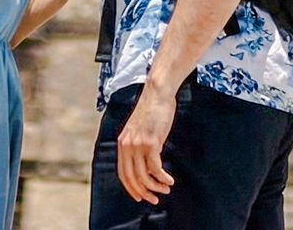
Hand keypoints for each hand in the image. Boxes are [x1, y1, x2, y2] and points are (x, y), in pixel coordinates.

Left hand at [116, 85, 177, 203]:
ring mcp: (138, 144)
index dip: (132, 188)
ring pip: (144, 176)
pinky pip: (156, 168)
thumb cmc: (152, 111)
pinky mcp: (151, 142)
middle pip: (133, 178)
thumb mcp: (139, 129)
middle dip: (144, 192)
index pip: (123, 174)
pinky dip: (163, 177)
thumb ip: (138, 144)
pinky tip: (170, 180)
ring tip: (166, 189)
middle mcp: (127, 146)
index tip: (141, 197)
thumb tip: (145, 162)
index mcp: (122, 144)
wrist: (157, 94)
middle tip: (155, 199)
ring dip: (156, 186)